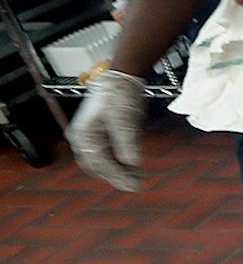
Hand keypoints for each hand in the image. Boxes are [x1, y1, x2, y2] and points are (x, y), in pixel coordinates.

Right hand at [68, 70, 148, 190]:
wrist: (121, 79)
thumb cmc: (120, 95)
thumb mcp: (125, 118)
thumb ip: (127, 140)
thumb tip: (131, 162)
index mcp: (84, 134)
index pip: (99, 162)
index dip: (116, 175)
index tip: (133, 185)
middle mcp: (83, 138)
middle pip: (97, 166)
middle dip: (116, 177)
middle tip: (137, 185)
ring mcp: (90, 137)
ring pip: (101, 162)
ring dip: (118, 172)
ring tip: (138, 178)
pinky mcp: (99, 136)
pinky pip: (106, 155)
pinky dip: (118, 163)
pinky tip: (133, 167)